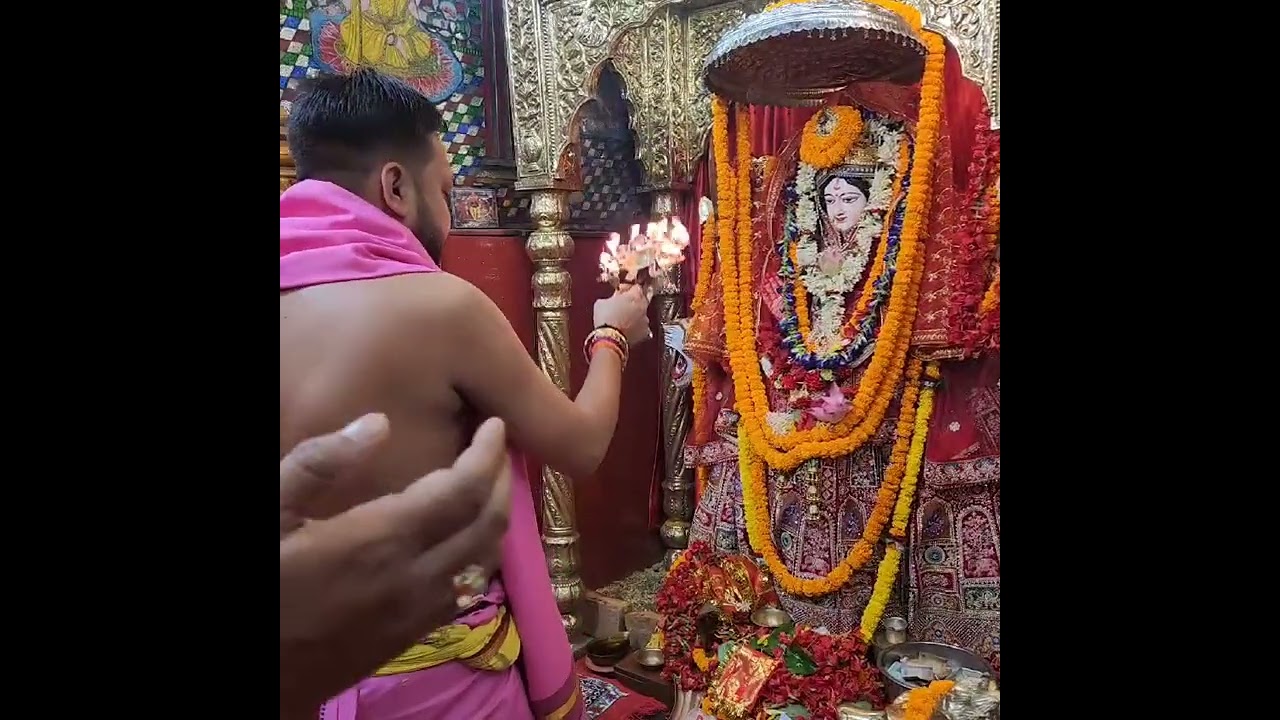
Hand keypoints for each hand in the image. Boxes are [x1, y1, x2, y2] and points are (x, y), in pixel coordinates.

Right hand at [279, 415, 511, 719]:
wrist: (260, 673)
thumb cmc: (260, 582)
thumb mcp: (269, 510)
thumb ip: (318, 464)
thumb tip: (378, 423)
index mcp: (381, 539)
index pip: (464, 490)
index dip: (488, 453)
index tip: (493, 424)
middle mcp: (414, 576)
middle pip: (488, 522)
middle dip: (503, 479)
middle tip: (498, 447)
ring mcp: (419, 610)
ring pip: (486, 558)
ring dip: (498, 516)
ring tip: (489, 482)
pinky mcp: (414, 633)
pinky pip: (469, 589)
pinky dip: (482, 553)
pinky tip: (467, 534)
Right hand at [593, 284, 651, 345]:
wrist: (609, 339)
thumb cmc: (605, 318)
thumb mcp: (602, 302)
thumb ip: (612, 297)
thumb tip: (614, 298)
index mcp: (635, 296)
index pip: (636, 287)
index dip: (628, 289)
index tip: (621, 292)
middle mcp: (643, 306)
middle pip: (642, 300)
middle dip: (634, 301)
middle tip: (624, 305)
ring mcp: (645, 320)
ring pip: (642, 314)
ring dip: (635, 315)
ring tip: (624, 319)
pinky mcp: (645, 333)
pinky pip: (641, 327)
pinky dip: (636, 327)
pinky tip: (627, 329)